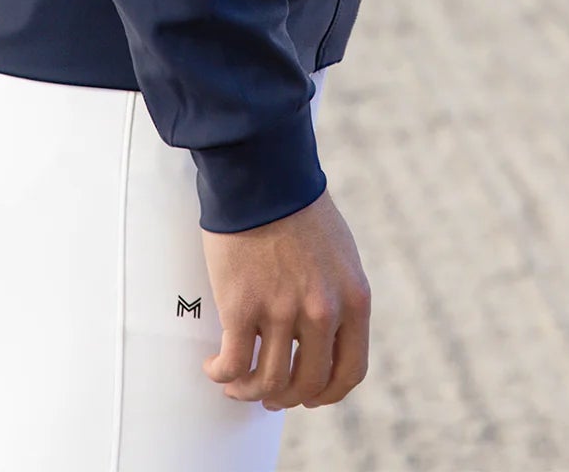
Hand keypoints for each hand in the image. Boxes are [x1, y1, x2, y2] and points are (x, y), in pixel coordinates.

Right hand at [200, 187, 370, 409]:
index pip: (349, 372)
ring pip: (268, 382)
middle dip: (286, 397)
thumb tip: (323, 335)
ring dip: (249, 391)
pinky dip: (222, 375)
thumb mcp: (340, 254)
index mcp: (353, 299)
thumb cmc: (298, 206)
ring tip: (235, 385)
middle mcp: (322, 312)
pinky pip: (233, 363)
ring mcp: (281, 312)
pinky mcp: (241, 306)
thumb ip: (338, 295)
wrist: (262, 172)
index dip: (327, 393)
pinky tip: (215, 368)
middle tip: (267, 394)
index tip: (308, 395)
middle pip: (307, 384)